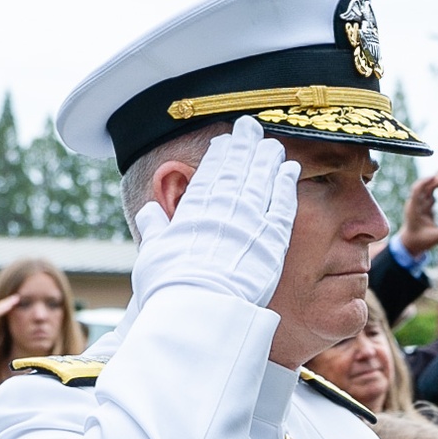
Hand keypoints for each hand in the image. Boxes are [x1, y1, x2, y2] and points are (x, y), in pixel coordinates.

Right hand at [132, 116, 298, 309]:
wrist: (199, 310)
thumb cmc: (170, 287)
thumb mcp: (153, 254)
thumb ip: (154, 229)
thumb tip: (147, 213)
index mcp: (194, 211)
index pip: (210, 174)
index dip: (219, 154)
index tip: (226, 141)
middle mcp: (223, 210)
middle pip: (238, 170)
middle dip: (245, 146)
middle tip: (252, 128)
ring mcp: (250, 223)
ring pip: (262, 181)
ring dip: (268, 160)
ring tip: (272, 146)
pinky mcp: (272, 241)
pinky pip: (282, 206)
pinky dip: (286, 185)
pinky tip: (290, 170)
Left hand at [398, 166, 437, 256]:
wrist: (411, 241)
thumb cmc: (421, 241)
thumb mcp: (435, 238)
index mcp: (414, 209)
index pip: (417, 190)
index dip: (424, 182)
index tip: (435, 177)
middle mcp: (417, 202)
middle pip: (427, 185)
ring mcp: (421, 200)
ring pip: (430, 184)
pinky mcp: (426, 201)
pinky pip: (433, 188)